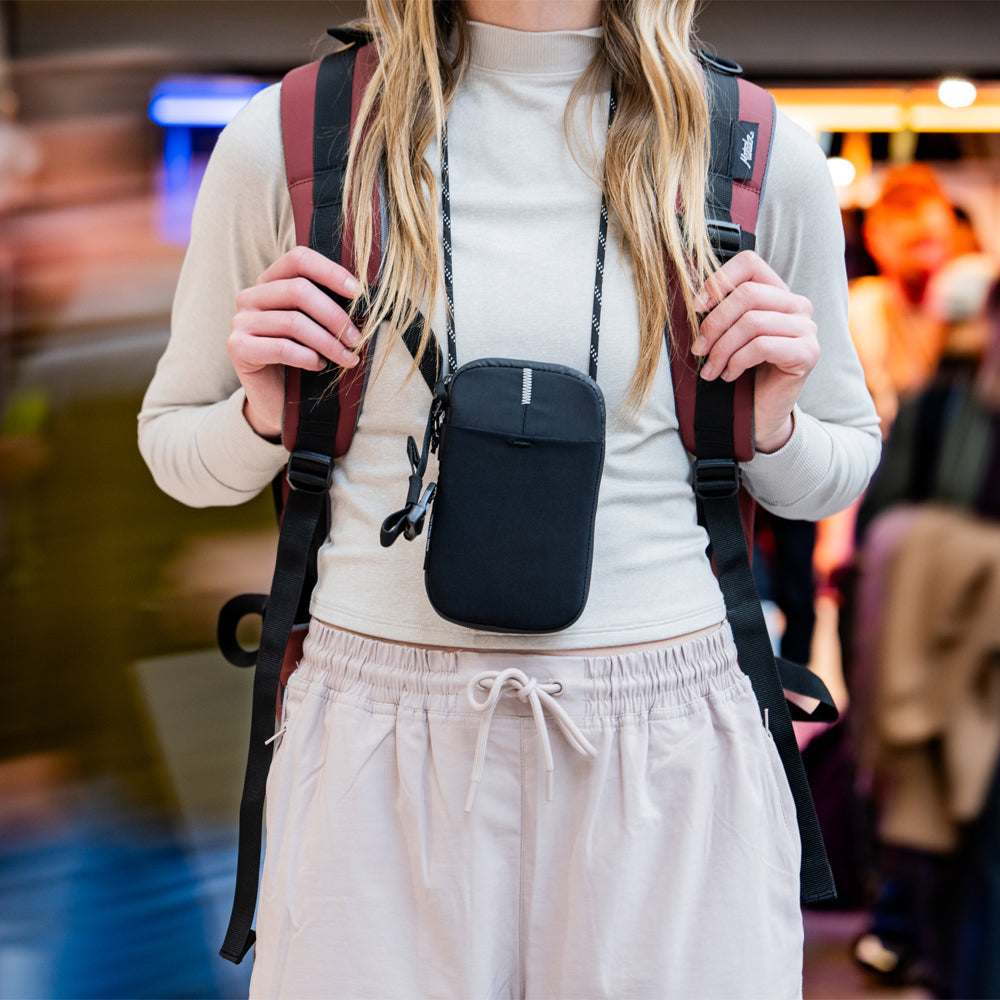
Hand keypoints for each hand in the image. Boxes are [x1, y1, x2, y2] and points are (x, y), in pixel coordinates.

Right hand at [227, 246, 362, 439]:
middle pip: (299, 290)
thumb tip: (362, 298)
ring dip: (328, 343)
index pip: (298, 259)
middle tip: (356, 339)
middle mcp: (251, 296)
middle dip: (335, 316)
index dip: (330, 272)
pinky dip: (308, 357)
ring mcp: (241, 321)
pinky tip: (318, 365)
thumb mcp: (317, 327)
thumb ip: (328, 307)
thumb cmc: (302, 359)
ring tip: (346, 358)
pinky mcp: (238, 347)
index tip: (357, 293)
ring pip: (294, 322)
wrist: (277, 401)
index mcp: (270, 282)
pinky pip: (282, 347)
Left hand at [693, 250, 818, 452]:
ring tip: (710, 369)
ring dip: (722, 349)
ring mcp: (806, 328)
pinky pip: (762, 346)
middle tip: (699, 349)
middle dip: (714, 323)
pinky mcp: (808, 353)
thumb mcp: (727, 335)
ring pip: (752, 322)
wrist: (759, 413)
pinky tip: (729, 375)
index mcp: (776, 293)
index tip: (696, 308)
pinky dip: (737, 361)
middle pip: (747, 295)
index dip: (718, 281)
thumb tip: (692, 298)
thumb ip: (719, 311)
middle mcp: (797, 305)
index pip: (749, 263)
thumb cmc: (741, 371)